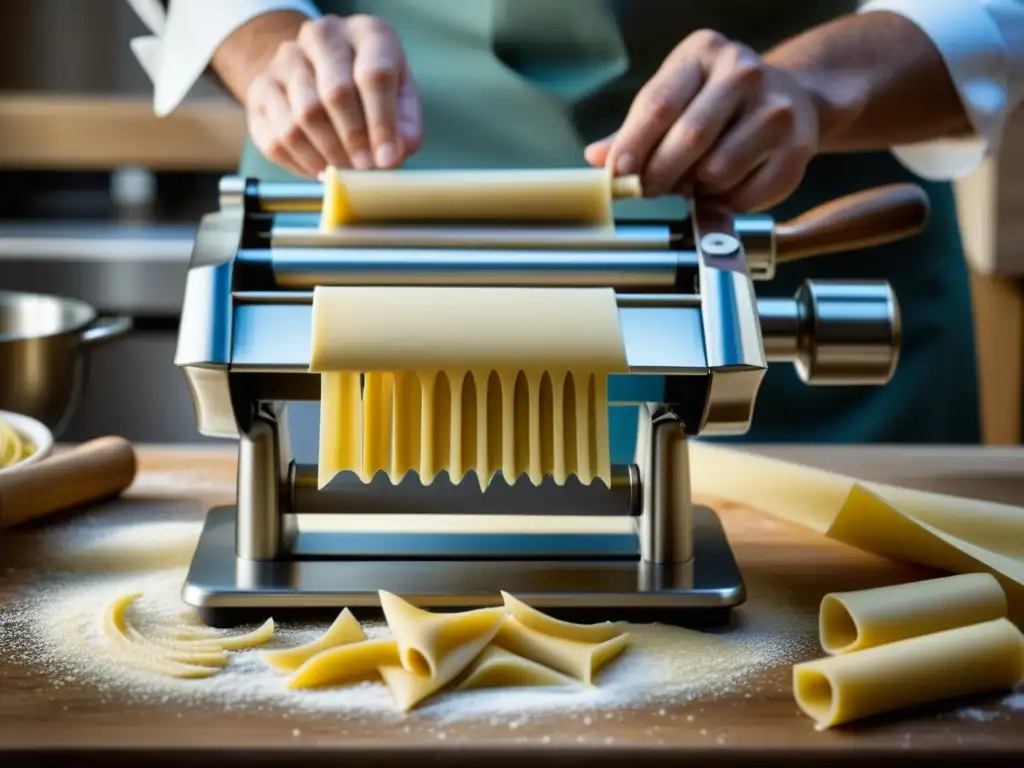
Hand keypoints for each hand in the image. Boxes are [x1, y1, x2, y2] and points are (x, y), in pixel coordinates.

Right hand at [245, 14, 421, 177]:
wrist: (316, 70)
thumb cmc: (367, 87)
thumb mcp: (399, 95)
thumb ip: (404, 125)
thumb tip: (392, 156)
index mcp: (365, 33)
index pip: (374, 75)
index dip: (383, 123)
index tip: (388, 158)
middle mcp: (321, 37)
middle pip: (335, 93)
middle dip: (354, 140)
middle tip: (365, 168)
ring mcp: (284, 61)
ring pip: (302, 117)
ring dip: (328, 154)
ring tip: (344, 170)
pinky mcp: (260, 89)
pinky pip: (276, 137)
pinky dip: (302, 163)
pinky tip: (320, 168)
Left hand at [585, 30, 820, 211]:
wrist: (791, 99)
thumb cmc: (715, 103)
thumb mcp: (674, 99)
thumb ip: (634, 130)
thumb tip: (596, 158)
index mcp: (703, 53)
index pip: (660, 103)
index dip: (634, 145)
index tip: (617, 175)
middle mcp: (744, 72)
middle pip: (690, 137)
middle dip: (660, 174)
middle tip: (648, 189)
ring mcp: (776, 109)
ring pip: (718, 170)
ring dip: (696, 189)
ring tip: (695, 179)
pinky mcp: (797, 148)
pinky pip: (746, 194)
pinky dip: (726, 202)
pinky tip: (725, 187)